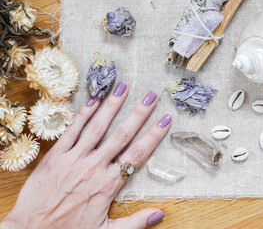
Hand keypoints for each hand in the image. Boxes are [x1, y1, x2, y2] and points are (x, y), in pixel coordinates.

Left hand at [0, 82, 171, 228]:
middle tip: (150, 96)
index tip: (165, 120)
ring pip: (97, 128)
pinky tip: (94, 100)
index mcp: (108, 185)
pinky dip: (83, 114)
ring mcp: (74, 159)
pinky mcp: (56, 156)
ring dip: (112, 106)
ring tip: (123, 87)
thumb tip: (160, 214)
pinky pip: (72, 131)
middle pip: (121, 135)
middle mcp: (93, 167)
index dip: (153, 136)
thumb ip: (134, 223)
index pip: (137, 155)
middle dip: (138, 114)